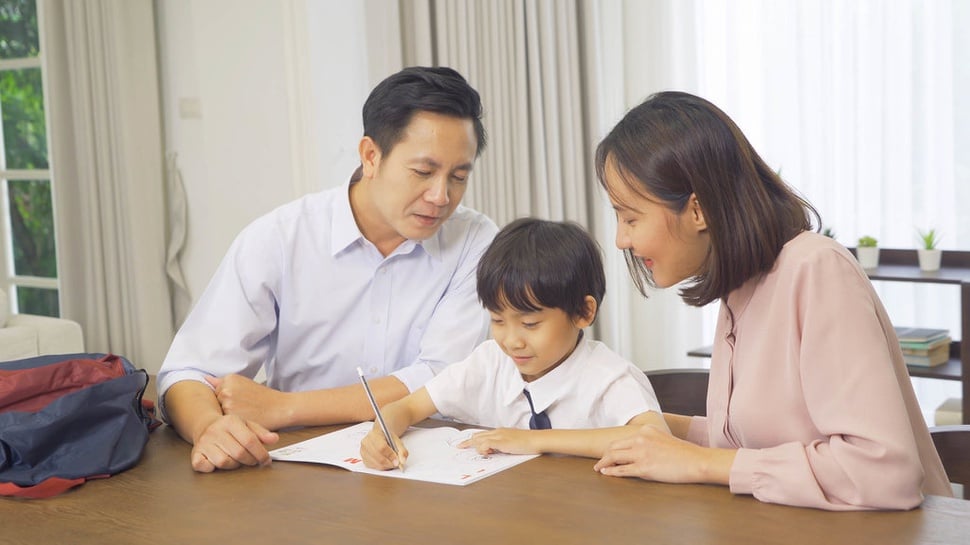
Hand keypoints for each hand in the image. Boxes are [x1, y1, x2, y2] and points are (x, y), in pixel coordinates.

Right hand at [190, 414, 278, 472]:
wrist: (205, 425)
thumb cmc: (230, 428)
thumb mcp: (247, 425)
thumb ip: (262, 432)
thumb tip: (274, 439)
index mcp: (230, 421)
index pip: (249, 440)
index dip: (261, 453)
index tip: (266, 460)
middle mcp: (215, 431)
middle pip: (238, 453)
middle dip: (250, 460)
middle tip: (254, 461)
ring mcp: (204, 443)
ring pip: (224, 462)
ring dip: (234, 465)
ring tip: (238, 460)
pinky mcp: (195, 453)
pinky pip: (204, 466)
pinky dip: (213, 468)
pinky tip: (218, 462)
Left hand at [206, 375, 291, 429]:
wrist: (280, 408)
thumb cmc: (264, 398)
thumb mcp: (245, 383)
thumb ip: (223, 382)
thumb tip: (206, 379)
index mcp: (229, 379)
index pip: (217, 393)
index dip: (229, 400)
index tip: (241, 401)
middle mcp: (226, 390)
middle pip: (216, 403)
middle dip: (227, 408)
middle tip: (245, 407)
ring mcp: (227, 403)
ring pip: (220, 414)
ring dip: (229, 416)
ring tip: (246, 413)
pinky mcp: (231, 417)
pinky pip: (226, 423)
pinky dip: (233, 424)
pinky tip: (246, 419)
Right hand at [360, 424, 407, 469]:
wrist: (380, 435)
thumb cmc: (388, 437)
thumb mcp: (397, 441)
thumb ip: (402, 450)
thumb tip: (402, 461)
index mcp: (374, 434)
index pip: (382, 447)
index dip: (390, 455)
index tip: (397, 461)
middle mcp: (366, 442)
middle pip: (378, 457)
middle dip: (389, 463)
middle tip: (396, 463)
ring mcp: (363, 451)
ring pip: (376, 464)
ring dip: (386, 466)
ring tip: (391, 462)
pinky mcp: (363, 458)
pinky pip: (373, 467)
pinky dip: (381, 467)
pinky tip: (385, 462)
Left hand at [458, 428, 536, 454]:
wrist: (537, 439)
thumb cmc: (528, 442)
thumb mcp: (511, 443)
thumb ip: (502, 446)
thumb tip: (493, 451)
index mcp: (500, 432)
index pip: (482, 434)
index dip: (472, 439)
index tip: (464, 443)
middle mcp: (498, 432)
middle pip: (478, 435)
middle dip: (468, 442)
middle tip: (459, 447)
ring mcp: (500, 436)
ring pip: (480, 438)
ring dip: (474, 445)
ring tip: (472, 451)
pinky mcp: (502, 441)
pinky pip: (487, 443)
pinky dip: (483, 448)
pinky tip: (485, 452)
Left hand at [593, 424, 730, 483]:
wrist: (696, 461)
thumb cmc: (684, 453)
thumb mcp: (664, 438)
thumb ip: (650, 441)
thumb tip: (638, 449)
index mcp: (645, 430)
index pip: (622, 439)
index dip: (612, 448)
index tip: (607, 453)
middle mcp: (640, 439)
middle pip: (613, 447)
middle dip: (604, 455)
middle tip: (599, 462)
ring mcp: (641, 453)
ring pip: (613, 457)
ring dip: (603, 463)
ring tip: (598, 468)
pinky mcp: (644, 468)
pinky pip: (621, 470)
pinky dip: (610, 472)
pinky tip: (605, 473)